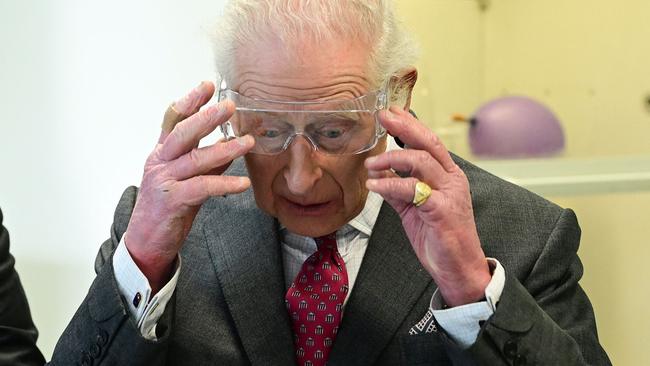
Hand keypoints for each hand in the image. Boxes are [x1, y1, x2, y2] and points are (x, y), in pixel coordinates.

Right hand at [124, 81, 253, 292]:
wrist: (146, 241)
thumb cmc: (167, 207)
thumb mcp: (186, 178)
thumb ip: (205, 161)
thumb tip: (228, 144)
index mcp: (162, 152)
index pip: (173, 119)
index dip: (190, 100)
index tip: (207, 85)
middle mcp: (160, 162)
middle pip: (182, 132)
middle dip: (206, 117)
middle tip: (229, 106)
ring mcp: (164, 180)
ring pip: (195, 159)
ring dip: (224, 150)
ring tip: (247, 143)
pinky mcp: (172, 201)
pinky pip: (202, 188)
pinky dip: (224, 184)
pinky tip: (242, 183)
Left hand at [365, 106, 490, 306]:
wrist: (458, 268)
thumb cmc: (439, 237)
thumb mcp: (414, 209)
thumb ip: (400, 189)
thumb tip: (380, 171)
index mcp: (448, 176)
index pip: (429, 142)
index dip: (410, 124)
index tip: (391, 112)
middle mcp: (452, 179)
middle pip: (429, 143)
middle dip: (404, 126)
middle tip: (383, 116)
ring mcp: (449, 193)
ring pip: (422, 162)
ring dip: (392, 158)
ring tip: (370, 162)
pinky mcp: (441, 210)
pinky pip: (412, 189)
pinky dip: (390, 183)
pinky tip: (375, 184)